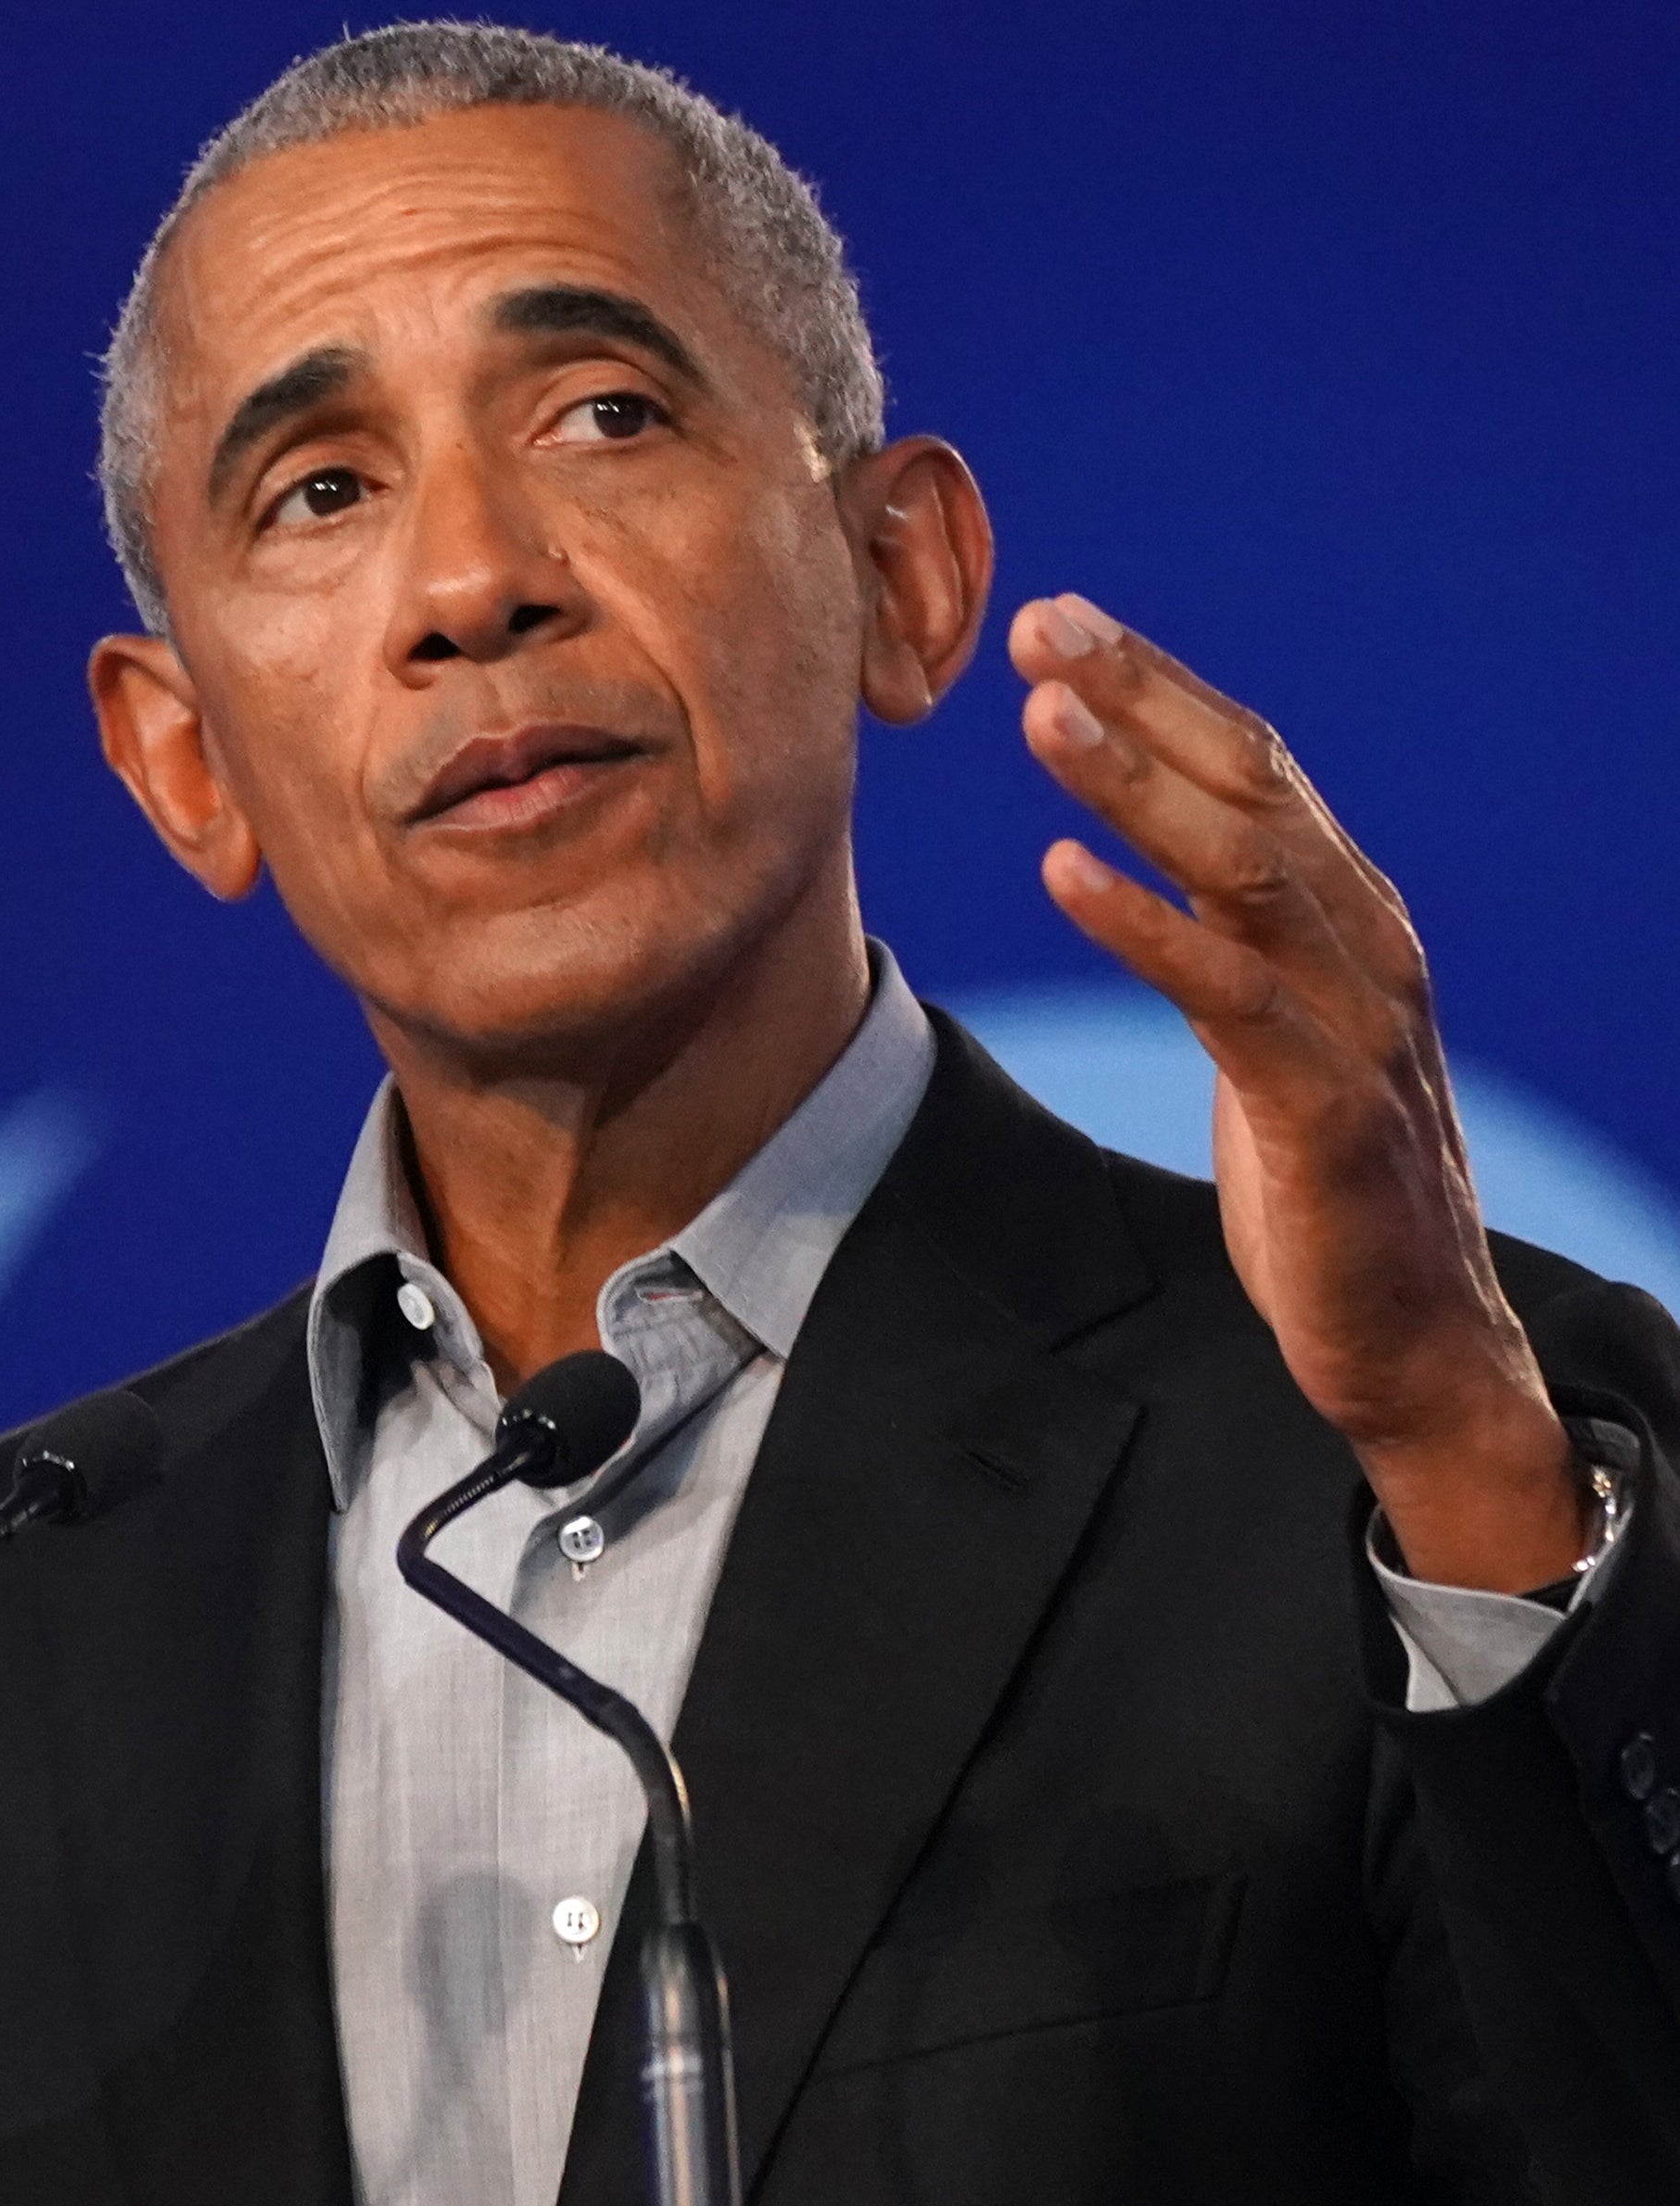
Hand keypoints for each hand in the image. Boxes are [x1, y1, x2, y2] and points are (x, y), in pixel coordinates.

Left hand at [1010, 594, 1583, 1593]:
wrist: (1413, 1338)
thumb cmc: (1324, 1186)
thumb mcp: (1269, 1034)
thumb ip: (1229, 941)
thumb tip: (1147, 857)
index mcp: (1350, 918)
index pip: (1254, 766)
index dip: (1161, 687)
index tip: (1059, 621)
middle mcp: (1365, 946)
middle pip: (1250, 786)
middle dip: (1144, 697)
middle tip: (1040, 624)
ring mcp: (1355, 1024)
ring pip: (1243, 868)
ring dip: (1136, 785)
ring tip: (1043, 717)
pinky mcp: (1325, 1110)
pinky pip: (1229, 995)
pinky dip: (1145, 926)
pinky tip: (1062, 873)